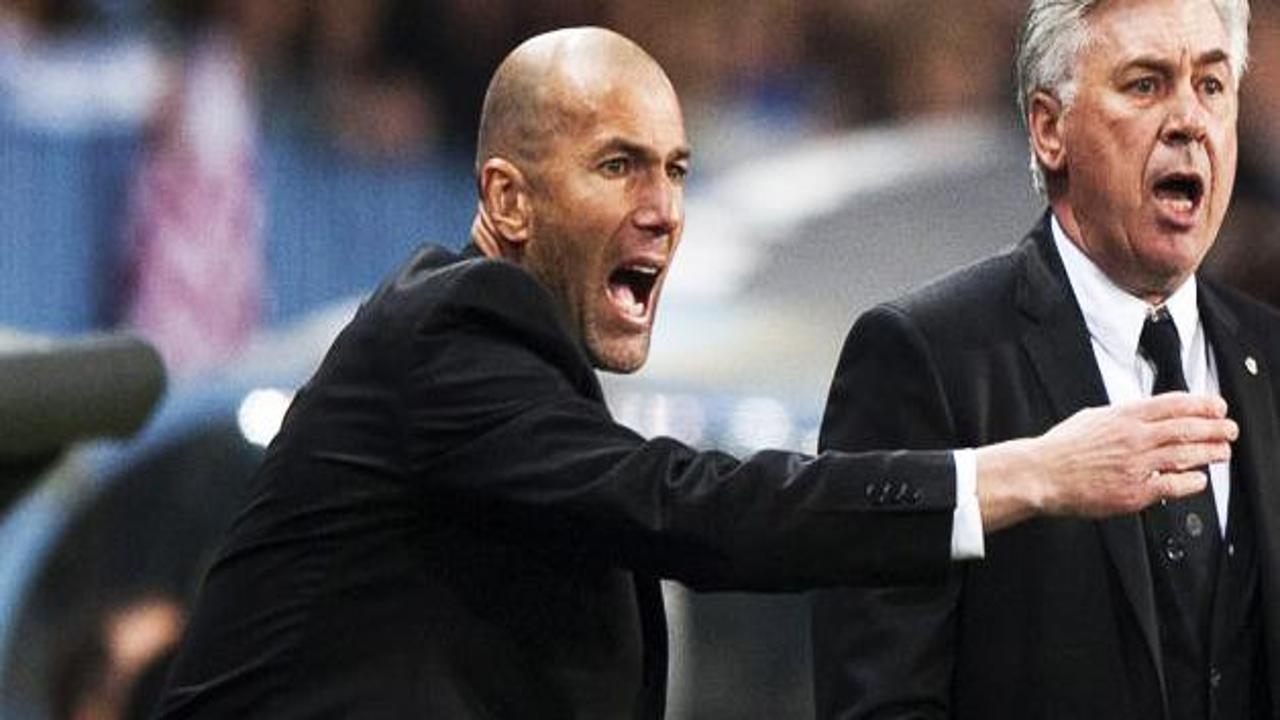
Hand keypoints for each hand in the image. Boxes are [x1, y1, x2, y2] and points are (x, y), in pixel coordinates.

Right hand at [975, 393, 1235, 531]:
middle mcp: (1134, 438)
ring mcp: (1136, 465)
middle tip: (1228, 430)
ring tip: (1222, 453)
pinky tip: (1198, 480)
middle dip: (1215, 428)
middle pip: (1187, 428)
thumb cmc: (1060, 448)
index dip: (1202, 404)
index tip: (1217, 406)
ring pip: (1185, 455)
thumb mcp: (1091, 417)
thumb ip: (1119, 416)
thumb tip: (1140, 414)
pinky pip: (1172, 486)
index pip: (1174, 404)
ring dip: (1210, 453)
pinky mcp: (1133, 491)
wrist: (1040, 474)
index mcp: (1123, 416)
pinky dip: (1191, 482)